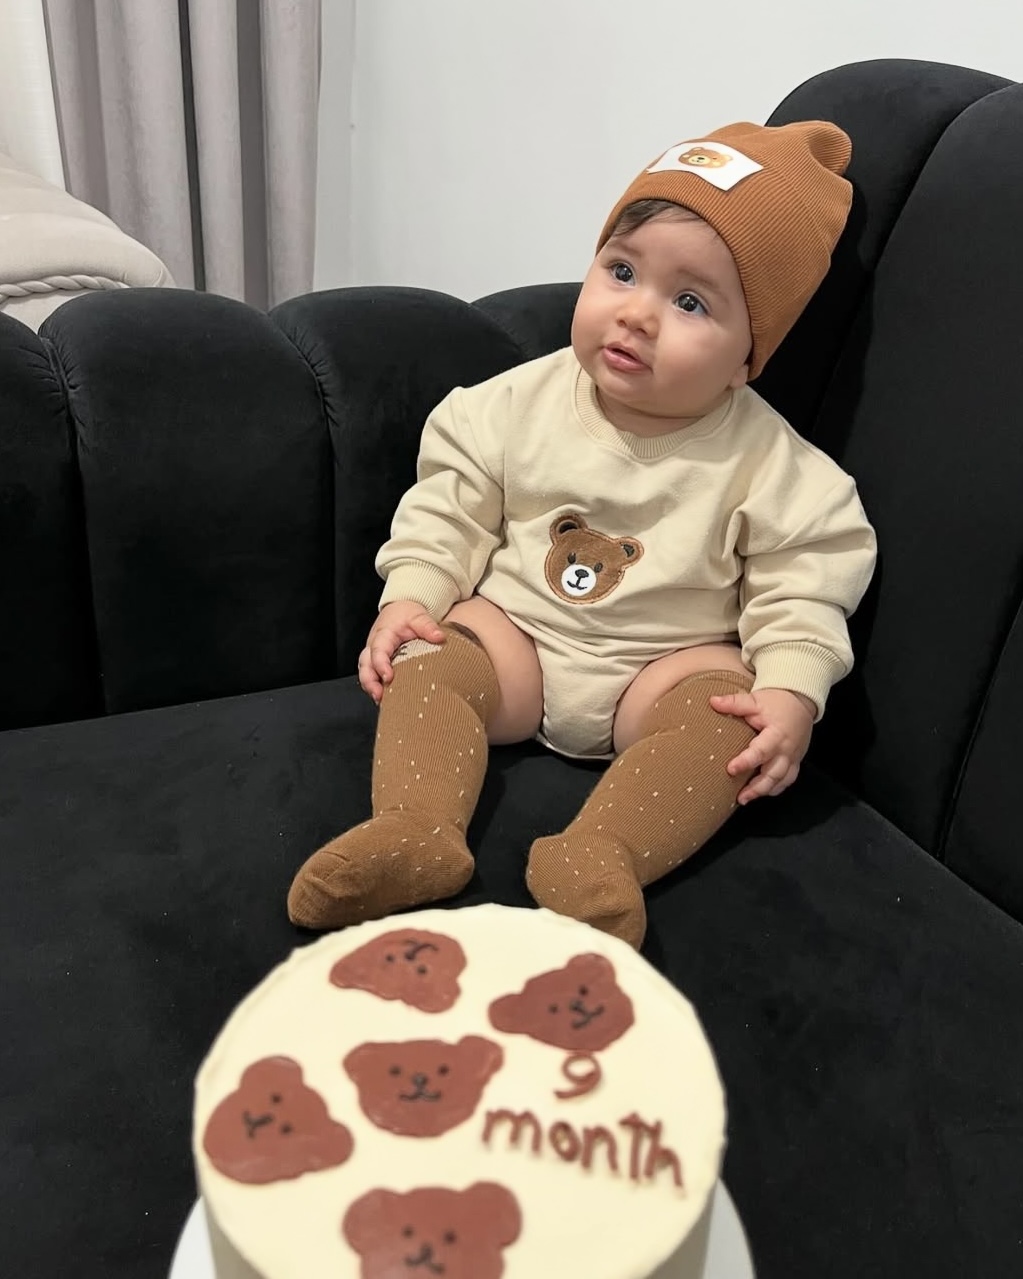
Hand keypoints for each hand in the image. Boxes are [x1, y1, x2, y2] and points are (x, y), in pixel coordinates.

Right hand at [359, 601, 445, 702]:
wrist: (399, 611)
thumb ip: (428, 626)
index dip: (381, 664)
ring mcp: (373, 656)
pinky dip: (376, 687)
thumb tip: (439, 637)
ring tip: (381, 701)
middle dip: (370, 681)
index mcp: (383, 635)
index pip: (378, 650)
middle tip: (380, 695)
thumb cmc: (407, 615)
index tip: (388, 676)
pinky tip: (386, 699)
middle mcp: (374, 646)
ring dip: (371, 687)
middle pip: (365, 665)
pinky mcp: (376, 663)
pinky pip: (372, 676)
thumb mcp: (418, 616)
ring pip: (365, 672)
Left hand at [708, 686, 815, 804]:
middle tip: (739, 796)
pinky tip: (761, 793)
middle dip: (756, 787)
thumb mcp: (755, 700)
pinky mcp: (795, 761)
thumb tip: (713, 702)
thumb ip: (735, 703)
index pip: (762, 751)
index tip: (731, 769)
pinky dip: (775, 788)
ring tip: (745, 799)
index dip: (746, 761)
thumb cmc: (778, 702)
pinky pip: (788, 780)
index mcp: (777, 734)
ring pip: (782, 780)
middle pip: (773, 773)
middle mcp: (787, 749)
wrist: (800, 701)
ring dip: (764, 791)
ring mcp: (793, 757)